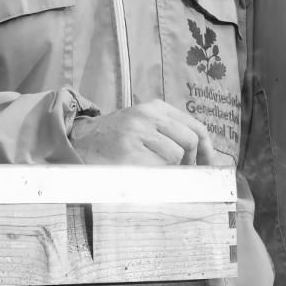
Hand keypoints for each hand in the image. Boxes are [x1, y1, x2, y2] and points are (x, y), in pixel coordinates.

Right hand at [71, 99, 215, 166]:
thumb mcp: (142, 125)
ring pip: (174, 156)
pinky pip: (157, 168)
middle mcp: (147, 116)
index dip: (207, 150)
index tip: (207, 165)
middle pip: (189, 141)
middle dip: (190, 162)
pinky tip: (144, 177)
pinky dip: (156, 177)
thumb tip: (201, 157)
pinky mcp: (128, 152)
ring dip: (170, 170)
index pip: (195, 127)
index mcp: (155, 108)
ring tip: (155, 173)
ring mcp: (137, 133)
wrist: (79, 143)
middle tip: (181, 174)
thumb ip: (169, 133)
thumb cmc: (114, 139)